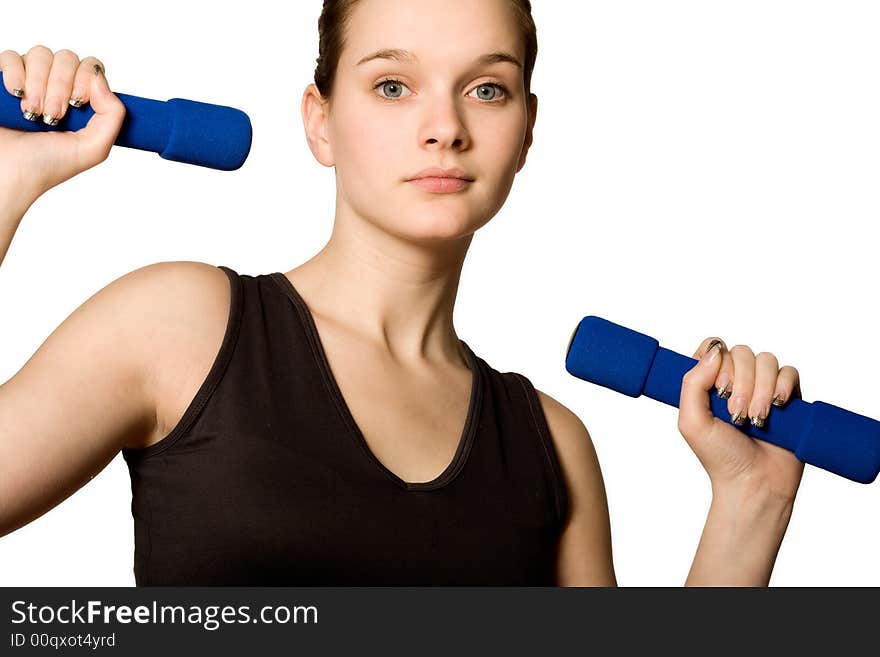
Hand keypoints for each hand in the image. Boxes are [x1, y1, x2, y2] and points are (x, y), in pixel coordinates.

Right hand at [0, 46, 125, 200]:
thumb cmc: (46, 165)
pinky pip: (12, 56)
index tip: (78, 103)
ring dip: (39, 85)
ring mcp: (30, 81)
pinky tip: (16, 96)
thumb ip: (112, 115)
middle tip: (53, 115)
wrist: (8, 171)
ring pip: (41, 54)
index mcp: (80, 101)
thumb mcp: (94, 148)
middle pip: (67, 57)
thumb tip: (99, 78)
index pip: (92, 67)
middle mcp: (56, 87)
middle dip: (61, 86)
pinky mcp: (4, 79)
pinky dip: (15, 74)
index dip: (86, 78)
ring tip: (33, 113)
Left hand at [678, 337, 804, 500]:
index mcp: (709, 383)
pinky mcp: (788, 396)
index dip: (716, 362)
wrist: (755, 483)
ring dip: (761, 389)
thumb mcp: (692, 421)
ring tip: (757, 419)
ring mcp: (763, 387)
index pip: (713, 348)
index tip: (716, 390)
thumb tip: (715, 351)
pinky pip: (790, 372)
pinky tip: (777, 407)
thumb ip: (693, 383)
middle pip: (741, 352)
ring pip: (766, 360)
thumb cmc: (720, 457)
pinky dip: (783, 387)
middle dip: (741, 383)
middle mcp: (736, 380)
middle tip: (736, 414)